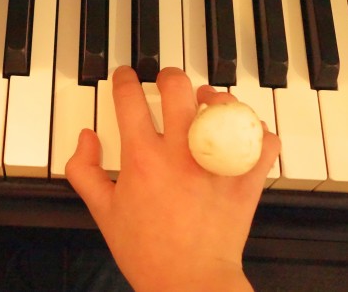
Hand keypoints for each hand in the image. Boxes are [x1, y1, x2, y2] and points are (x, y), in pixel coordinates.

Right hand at [66, 66, 280, 290]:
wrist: (187, 281)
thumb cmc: (145, 249)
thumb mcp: (101, 210)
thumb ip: (83, 169)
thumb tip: (86, 137)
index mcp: (142, 158)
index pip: (129, 99)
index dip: (124, 79)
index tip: (125, 76)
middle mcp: (179, 153)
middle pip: (177, 89)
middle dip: (167, 76)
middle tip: (164, 81)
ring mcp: (215, 164)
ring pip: (223, 106)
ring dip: (212, 96)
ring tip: (204, 100)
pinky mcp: (244, 179)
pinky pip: (263, 141)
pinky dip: (257, 130)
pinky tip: (241, 132)